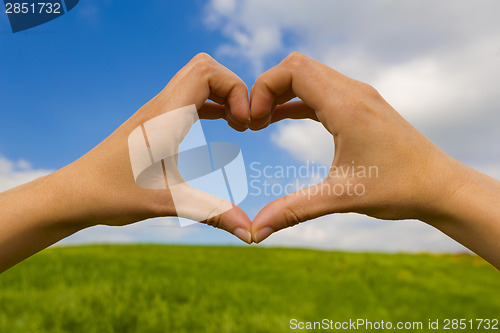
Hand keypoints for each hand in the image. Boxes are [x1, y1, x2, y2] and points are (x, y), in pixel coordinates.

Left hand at [40, 53, 252, 241]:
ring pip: (196, 78)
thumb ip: (213, 213)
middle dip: (233, 88)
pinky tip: (222, 125)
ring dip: (223, 94)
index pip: (206, 72)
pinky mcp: (155, 121)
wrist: (75, 193)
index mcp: (165, 118)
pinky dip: (212, 103)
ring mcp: (157, 112)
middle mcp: (161, 107)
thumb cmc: (114, 195)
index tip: (244, 124)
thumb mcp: (169, 203)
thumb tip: (250, 233)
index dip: (235, 89)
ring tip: (237, 124)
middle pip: (204, 67)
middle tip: (244, 123)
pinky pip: (190, 96)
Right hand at [248, 53, 499, 269]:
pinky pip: (321, 91)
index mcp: (347, 107)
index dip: (264, 88)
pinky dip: (297, 100)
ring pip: (309, 75)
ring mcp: (360, 97)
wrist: (441, 186)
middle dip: (268, 88)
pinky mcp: (362, 106)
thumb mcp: (341, 198)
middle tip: (254, 122)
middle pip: (297, 66)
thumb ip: (293, 210)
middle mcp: (354, 93)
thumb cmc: (399, 189)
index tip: (254, 121)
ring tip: (263, 121)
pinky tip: (283, 119)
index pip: (294, 70)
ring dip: (282, 93)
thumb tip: (254, 231)